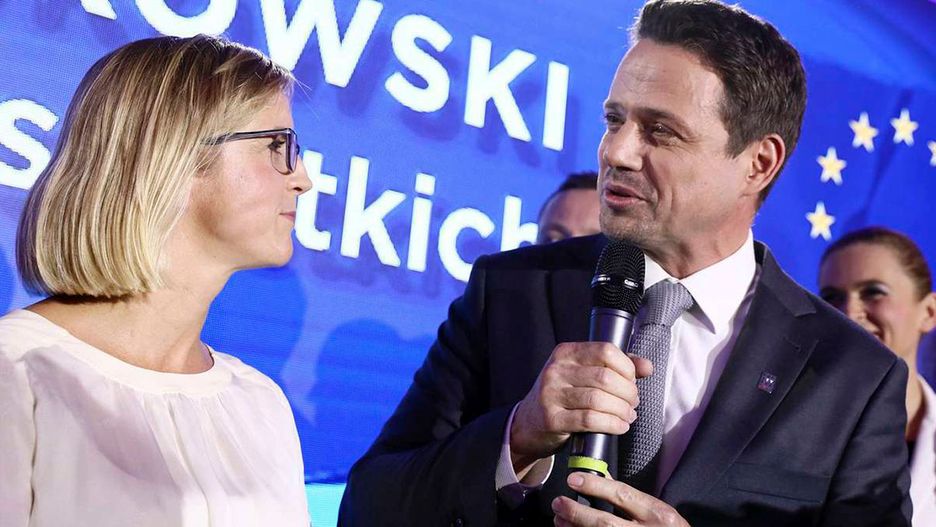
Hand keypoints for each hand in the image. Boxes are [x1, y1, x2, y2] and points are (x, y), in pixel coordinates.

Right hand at [510, 342, 651, 470]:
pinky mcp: (552, 419)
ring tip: (628, 415)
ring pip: (599, 400)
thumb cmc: (563, 396)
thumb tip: (647, 366)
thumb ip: (615, 367)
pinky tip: (619, 426)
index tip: (632, 380)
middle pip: (605, 377)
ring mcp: (551, 394)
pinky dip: (612, 424)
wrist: (529, 422)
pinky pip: (590, 420)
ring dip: (622, 410)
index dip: (626, 367)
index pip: (605, 351)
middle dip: (627, 392)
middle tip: (632, 402)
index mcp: (565, 352)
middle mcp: (556, 370)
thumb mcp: (583, 374)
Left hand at [552, 472, 689, 525]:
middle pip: (605, 523)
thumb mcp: (658, 511)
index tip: (573, 479)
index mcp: (657, 514)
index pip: (621, 495)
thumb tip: (601, 476)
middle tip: (558, 503)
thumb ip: (631, 497)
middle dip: (577, 513)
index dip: (595, 485)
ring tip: (559, 521)